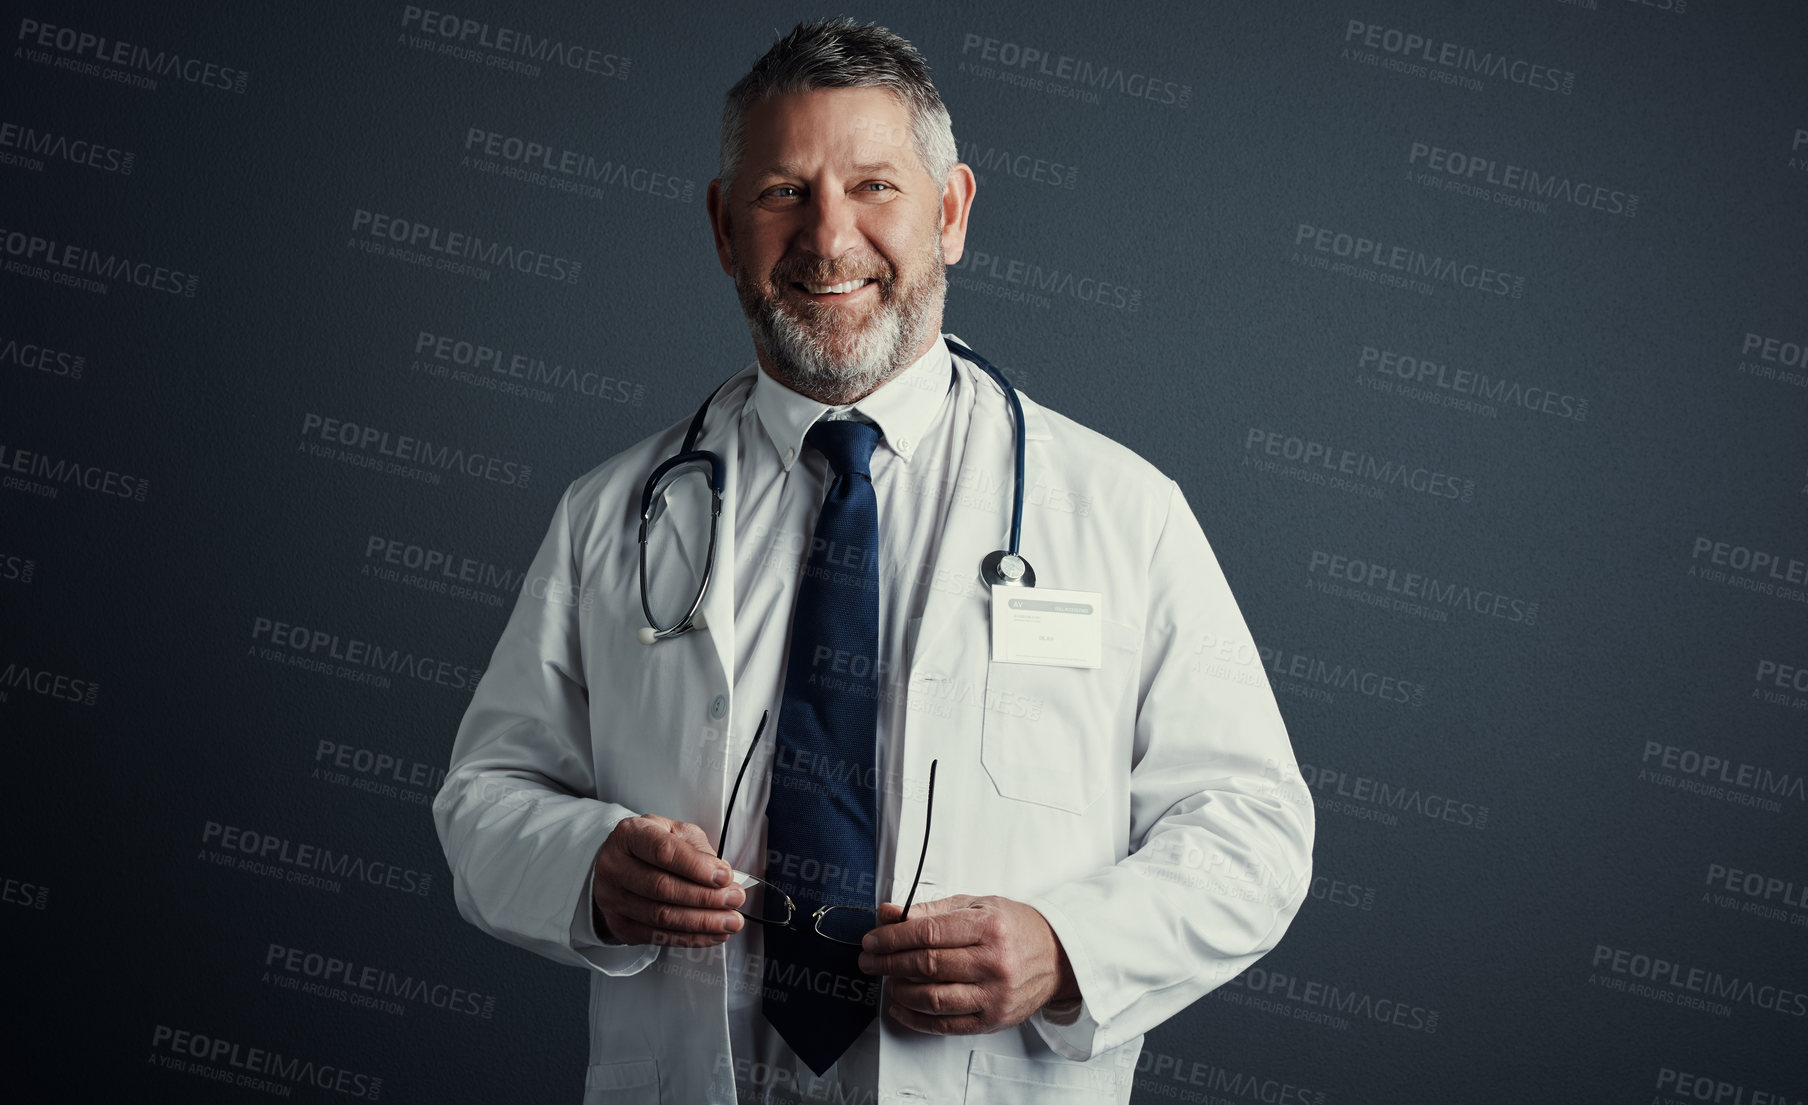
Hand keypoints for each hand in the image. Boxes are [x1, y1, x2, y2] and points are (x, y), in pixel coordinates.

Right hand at [591, 814, 744, 946]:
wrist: (621, 863)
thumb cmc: (651, 845)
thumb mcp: (675, 832)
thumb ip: (698, 849)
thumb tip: (722, 875)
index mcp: (630, 834)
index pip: (664, 852)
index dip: (697, 867)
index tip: (725, 877)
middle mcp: (615, 866)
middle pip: (663, 888)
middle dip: (706, 897)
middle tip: (734, 900)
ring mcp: (612, 898)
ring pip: (661, 916)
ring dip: (702, 922)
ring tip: (729, 921)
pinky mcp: (618, 924)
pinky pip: (657, 937)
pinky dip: (690, 938)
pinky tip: (712, 934)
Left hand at [856, 894, 1078, 1034]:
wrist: (1057, 957)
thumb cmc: (1015, 928)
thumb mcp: (978, 906)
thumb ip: (932, 910)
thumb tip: (889, 913)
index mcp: (989, 927)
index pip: (929, 933)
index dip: (893, 937)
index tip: (873, 939)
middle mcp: (994, 962)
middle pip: (927, 965)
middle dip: (889, 962)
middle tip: (868, 960)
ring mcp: (995, 994)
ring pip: (933, 998)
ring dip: (901, 990)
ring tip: (887, 981)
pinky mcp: (993, 1019)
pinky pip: (946, 1024)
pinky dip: (917, 1018)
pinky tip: (901, 1006)